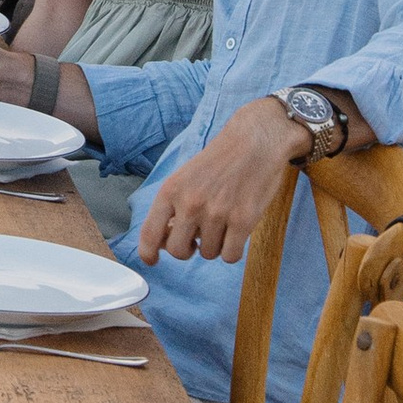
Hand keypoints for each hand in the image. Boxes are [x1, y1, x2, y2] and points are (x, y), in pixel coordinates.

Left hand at [135, 96, 310, 264]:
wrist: (254, 141)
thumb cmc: (219, 161)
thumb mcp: (185, 177)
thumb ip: (173, 207)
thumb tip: (163, 244)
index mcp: (171, 190)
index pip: (150, 233)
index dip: (148, 253)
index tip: (153, 260)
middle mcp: (190, 203)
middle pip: (178, 251)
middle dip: (188, 250)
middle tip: (198, 238)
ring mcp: (217, 213)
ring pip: (208, 254)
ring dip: (215, 245)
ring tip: (223, 221)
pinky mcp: (243, 220)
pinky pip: (230, 256)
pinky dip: (233, 250)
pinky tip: (236, 231)